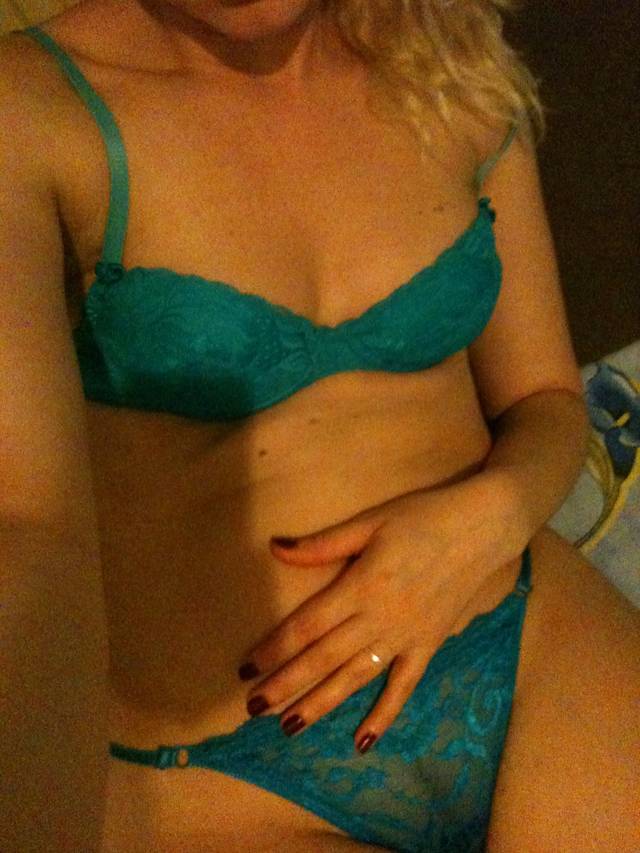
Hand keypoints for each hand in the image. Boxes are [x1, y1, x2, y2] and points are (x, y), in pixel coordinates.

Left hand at [237, 472, 527, 751]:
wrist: (482, 528)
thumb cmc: (421, 518)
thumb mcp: (369, 522)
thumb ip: (322, 544)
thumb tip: (276, 548)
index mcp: (360, 586)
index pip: (307, 625)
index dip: (274, 648)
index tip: (247, 668)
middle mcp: (379, 619)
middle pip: (323, 658)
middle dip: (286, 685)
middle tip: (254, 708)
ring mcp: (405, 637)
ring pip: (356, 678)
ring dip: (321, 704)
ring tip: (290, 727)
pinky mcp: (429, 646)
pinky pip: (403, 686)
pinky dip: (384, 715)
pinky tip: (363, 741)